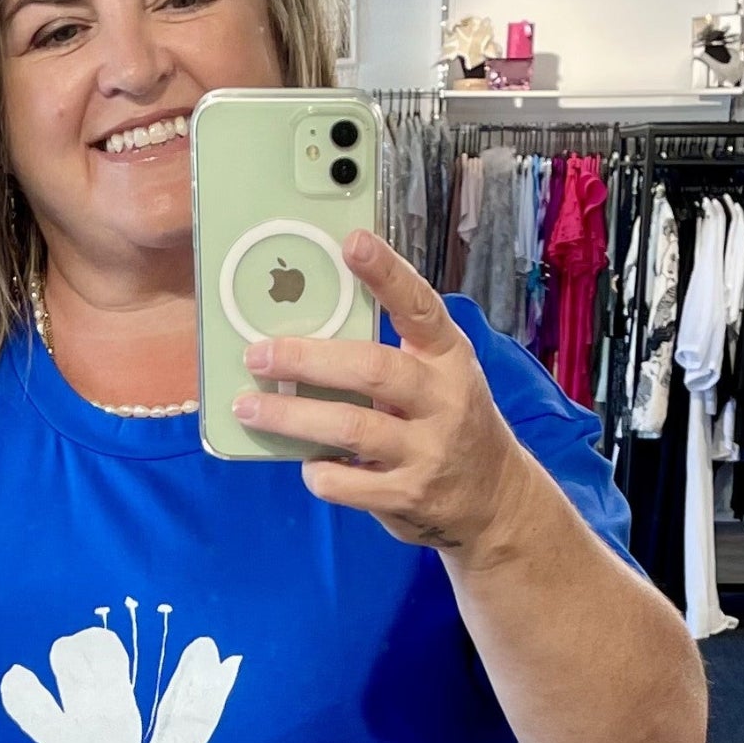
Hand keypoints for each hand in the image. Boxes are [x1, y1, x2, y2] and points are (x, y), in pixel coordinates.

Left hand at [229, 230, 530, 559]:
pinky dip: (319, 472)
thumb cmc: (449, 423)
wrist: (494, 500)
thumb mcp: (438, 378)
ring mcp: (428, 451)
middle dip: (306, 360)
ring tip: (250, 406)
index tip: (352, 242)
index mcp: (449, 357)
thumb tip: (305, 336)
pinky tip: (307, 463)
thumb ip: (389, 355)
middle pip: (371, 369)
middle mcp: (443, 400)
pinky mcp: (408, 495)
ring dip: (291, 415)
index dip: (387, 273)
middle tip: (257, 354)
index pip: (419, 306)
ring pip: (350, 426)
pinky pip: (347, 483)